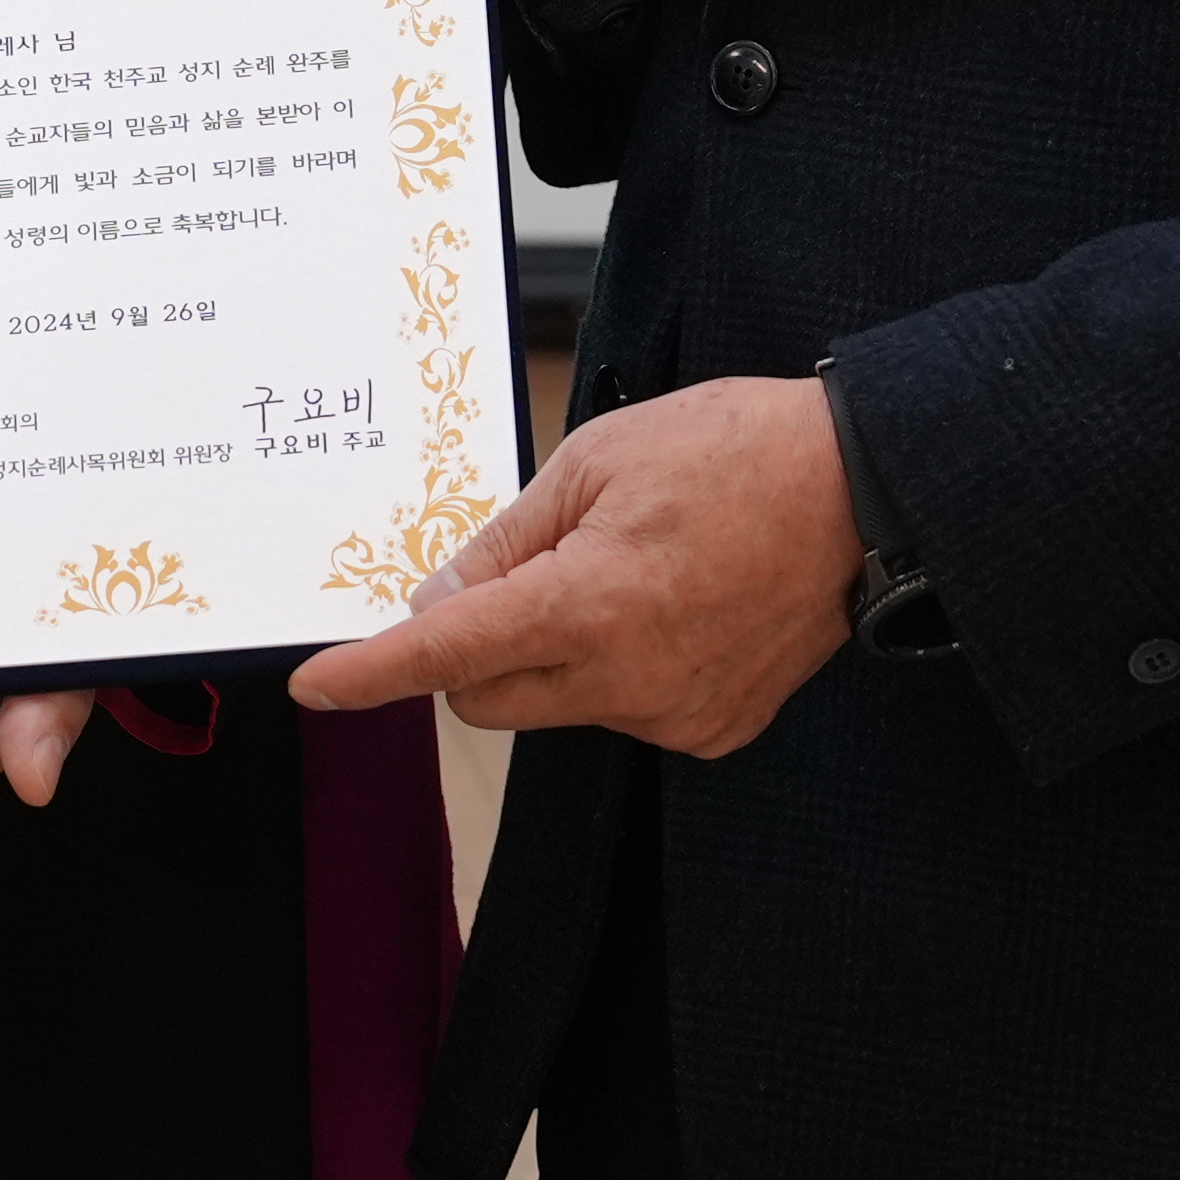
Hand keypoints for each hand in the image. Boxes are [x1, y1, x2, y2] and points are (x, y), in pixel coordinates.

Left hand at [285, 377, 860, 757]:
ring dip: (555, 653)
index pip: (447, 656)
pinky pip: (625, 709)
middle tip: (520, 571)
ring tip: (630, 570)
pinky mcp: (715, 728)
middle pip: (487, 698)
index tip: (316, 686)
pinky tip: (672, 606)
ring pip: (558, 703)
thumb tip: (441, 599)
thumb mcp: (595, 462)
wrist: (863, 489)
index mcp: (587, 604)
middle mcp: (627, 678)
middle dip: (471, 650)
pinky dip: (619, 668)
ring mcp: (676, 713)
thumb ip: (507, 542)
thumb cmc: (734, 451)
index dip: (370, 674)